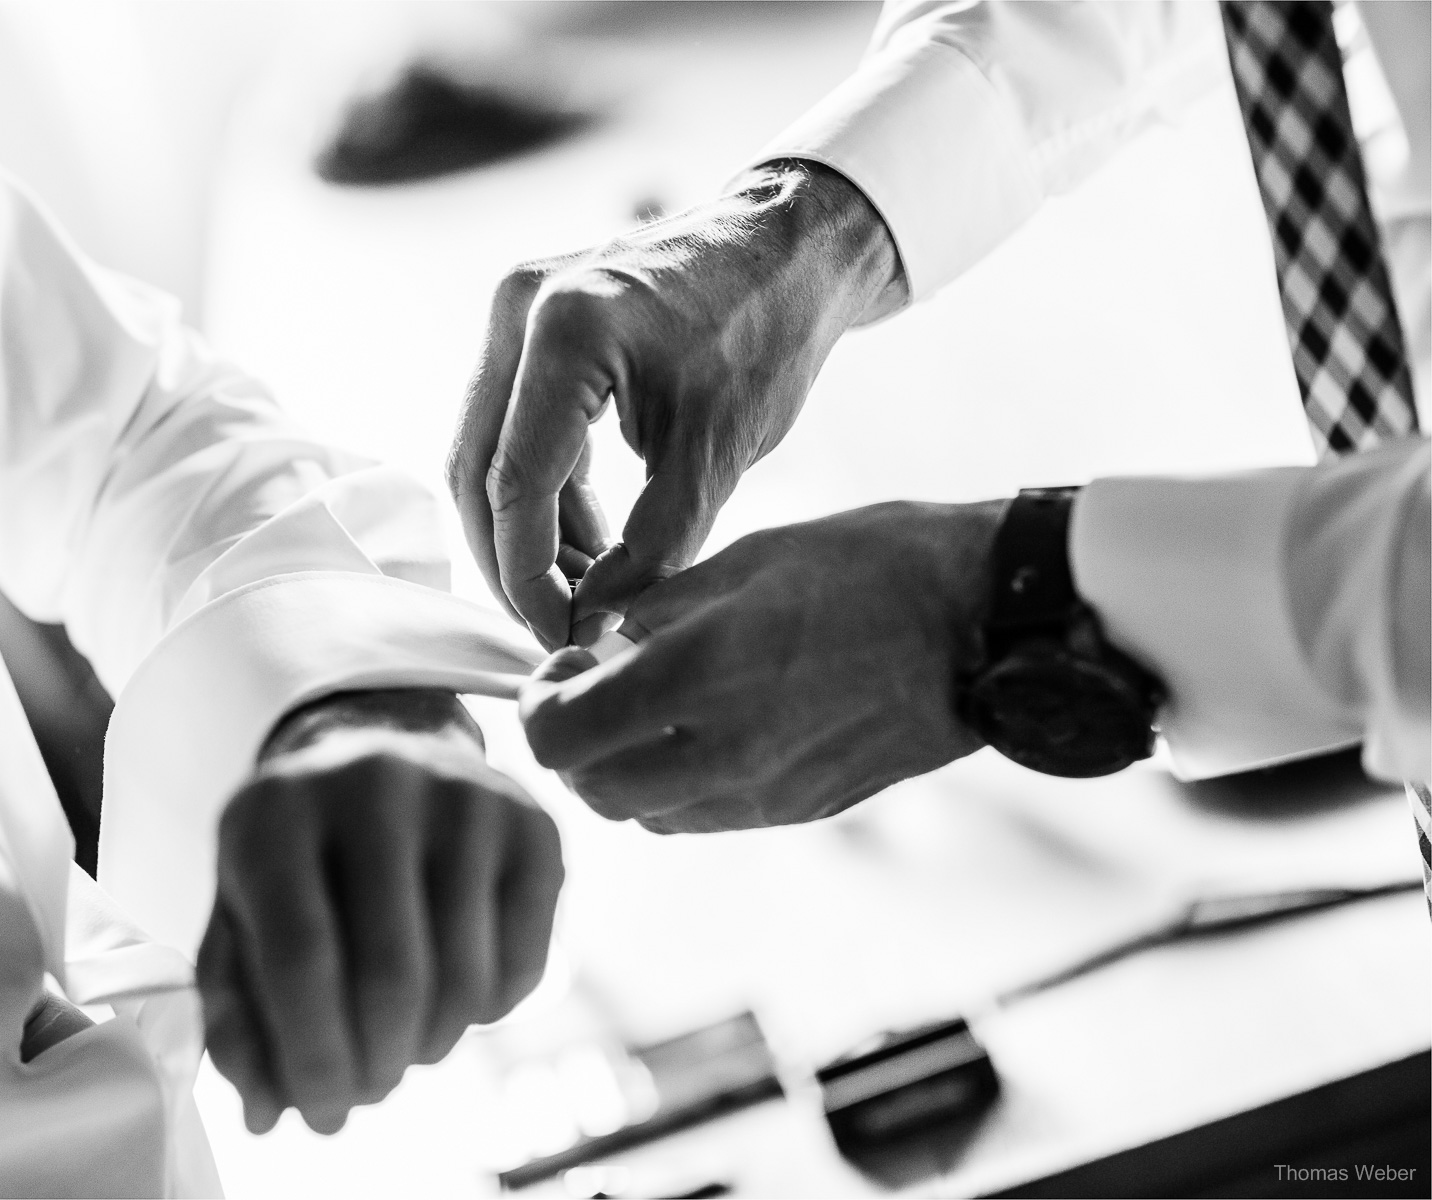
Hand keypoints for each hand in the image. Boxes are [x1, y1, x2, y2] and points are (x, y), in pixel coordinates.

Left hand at [199, 690, 562, 1134]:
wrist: (381, 759)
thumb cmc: (301, 859)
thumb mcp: (242, 918)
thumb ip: (240, 1016)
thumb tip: (267, 1111)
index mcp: (278, 811)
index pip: (303, 958)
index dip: (314, 1058)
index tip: (321, 1113)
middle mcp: (374, 783)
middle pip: (391, 975)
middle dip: (378, 1064)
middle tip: (368, 1089)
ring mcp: (465, 797)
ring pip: (463, 980)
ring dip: (431, 1047)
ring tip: (404, 1041)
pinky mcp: (533, 825)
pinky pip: (523, 968)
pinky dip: (487, 1014)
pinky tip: (454, 991)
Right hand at [447, 159, 907, 649]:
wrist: (789, 247)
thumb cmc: (766, 331)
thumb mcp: (717, 452)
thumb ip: (654, 545)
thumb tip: (596, 617)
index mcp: (567, 331)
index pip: (515, 485)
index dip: (530, 577)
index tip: (564, 634)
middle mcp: (520, 309)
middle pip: (477, 471)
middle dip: (512, 562)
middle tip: (557, 624)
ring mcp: (516, 312)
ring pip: (488, 453)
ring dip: (528, 531)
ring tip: (585, 591)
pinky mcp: (529, 326)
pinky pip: (515, 427)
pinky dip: (544, 492)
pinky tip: (587, 543)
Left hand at [518, 500, 1005, 831]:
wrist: (989, 621)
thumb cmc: (874, 565)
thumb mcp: (746, 559)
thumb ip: (651, 609)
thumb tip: (594, 636)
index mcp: (701, 677)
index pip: (559, 738)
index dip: (538, 705)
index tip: (560, 666)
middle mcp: (726, 754)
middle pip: (592, 792)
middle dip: (573, 742)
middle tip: (592, 685)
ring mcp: (767, 795)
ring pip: (645, 815)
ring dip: (622, 768)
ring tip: (650, 702)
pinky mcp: (802, 810)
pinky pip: (704, 816)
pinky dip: (677, 782)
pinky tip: (706, 723)